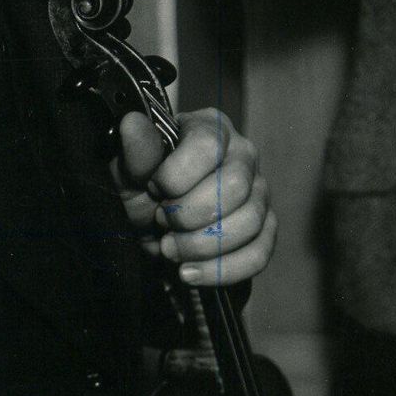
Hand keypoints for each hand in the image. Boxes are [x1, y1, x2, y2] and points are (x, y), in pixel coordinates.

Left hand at [116, 107, 274, 285]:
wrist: (155, 233)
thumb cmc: (144, 194)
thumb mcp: (129, 174)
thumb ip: (136, 154)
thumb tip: (131, 123)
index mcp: (212, 129)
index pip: (208, 145)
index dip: (176, 176)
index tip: (154, 190)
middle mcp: (244, 155)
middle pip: (234, 185)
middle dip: (189, 214)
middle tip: (162, 222)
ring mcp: (260, 192)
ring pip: (250, 221)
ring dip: (202, 245)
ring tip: (171, 249)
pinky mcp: (265, 229)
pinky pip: (260, 253)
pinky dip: (221, 270)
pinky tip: (190, 272)